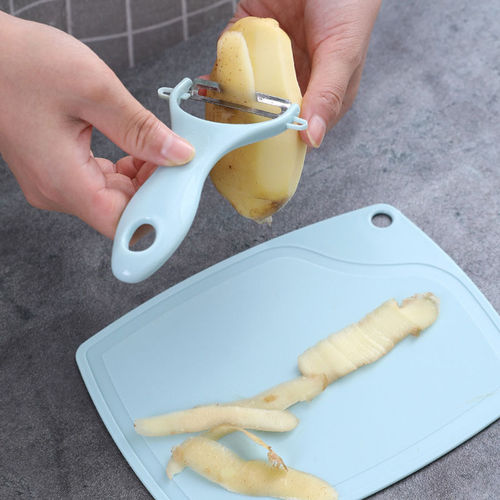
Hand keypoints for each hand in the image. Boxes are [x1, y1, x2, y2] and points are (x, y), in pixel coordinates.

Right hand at [0, 12, 194, 238]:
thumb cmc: (21, 63)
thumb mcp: (94, 91)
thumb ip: (140, 130)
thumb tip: (178, 155)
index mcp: (64, 182)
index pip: (123, 225)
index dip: (157, 214)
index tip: (179, 190)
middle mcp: (57, 191)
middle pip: (122, 212)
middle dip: (155, 190)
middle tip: (175, 159)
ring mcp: (54, 183)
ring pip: (113, 198)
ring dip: (142, 179)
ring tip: (155, 147)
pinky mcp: (56, 170)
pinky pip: (100, 184)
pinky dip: (124, 171)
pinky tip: (136, 149)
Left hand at [228, 0, 381, 146]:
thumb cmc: (348, 2)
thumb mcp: (343, 52)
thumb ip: (328, 94)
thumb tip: (313, 138)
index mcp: (323, 91)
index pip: (298, 127)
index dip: (278, 142)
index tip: (258, 153)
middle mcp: (296, 79)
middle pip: (266, 112)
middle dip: (247, 122)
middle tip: (230, 133)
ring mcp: (272, 58)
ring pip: (246, 87)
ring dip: (229, 99)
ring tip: (215, 112)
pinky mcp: (251, 33)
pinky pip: (232, 56)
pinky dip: (221, 67)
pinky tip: (210, 81)